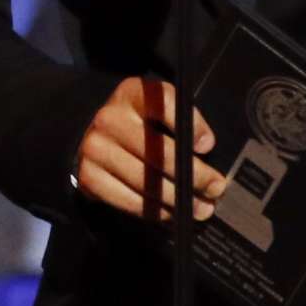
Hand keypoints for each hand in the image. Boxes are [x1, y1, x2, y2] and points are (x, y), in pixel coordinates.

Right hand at [74, 77, 225, 223]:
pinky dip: (155, 211)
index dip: (191, 125)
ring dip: (178, 199)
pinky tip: (171, 212)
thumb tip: (205, 146)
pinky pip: (129, 201)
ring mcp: (95, 149)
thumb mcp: (156, 108)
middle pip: (159, 151)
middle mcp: (110, 118)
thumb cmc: (135, 123)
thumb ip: (181, 119)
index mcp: (131, 93)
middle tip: (216, 188)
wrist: (91, 138)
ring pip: (146, 181)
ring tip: (201, 208)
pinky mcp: (89, 178)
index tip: (208, 146)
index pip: (165, 103)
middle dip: (194, 175)